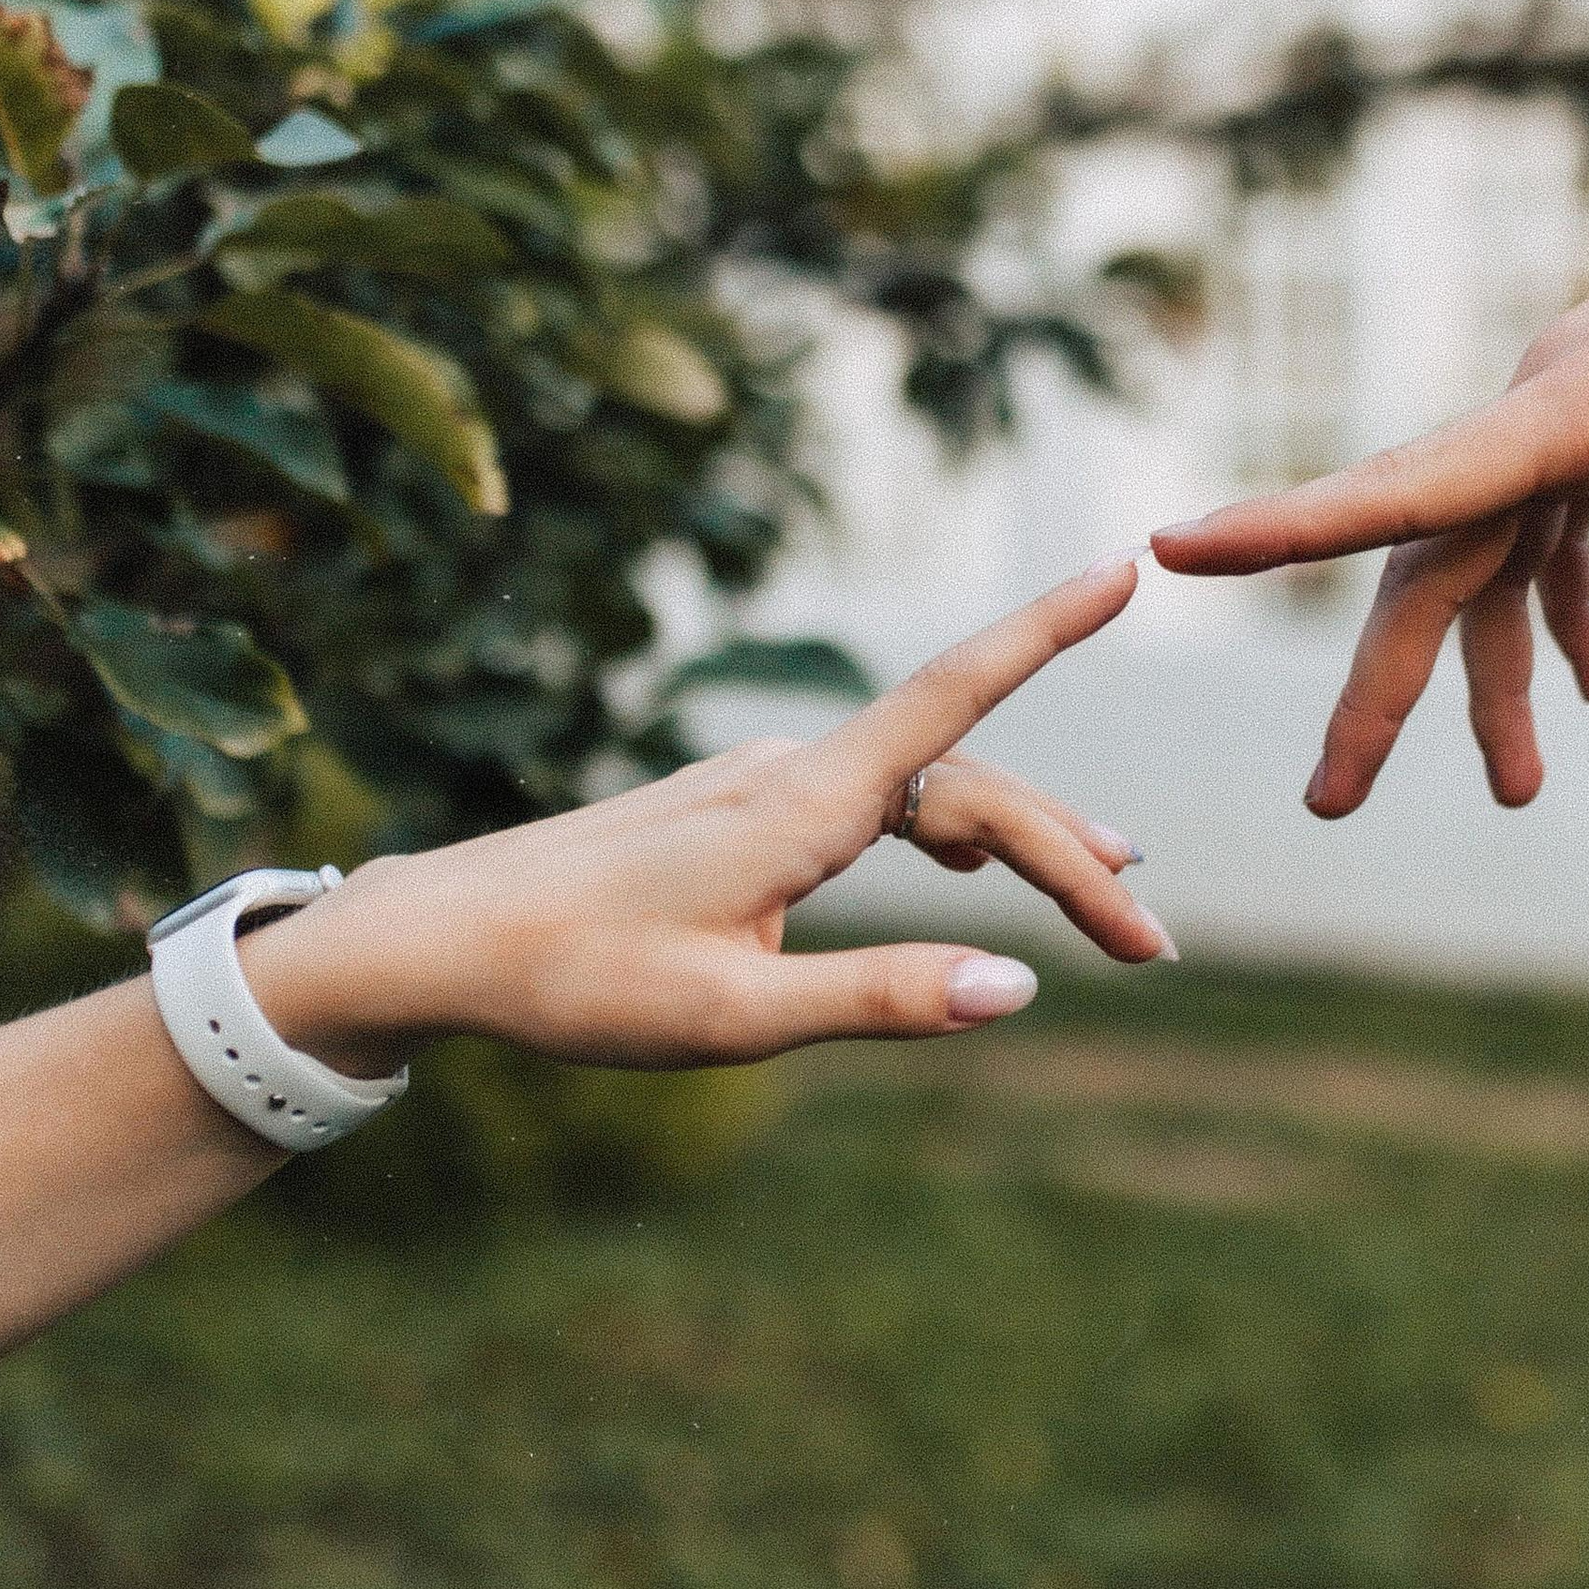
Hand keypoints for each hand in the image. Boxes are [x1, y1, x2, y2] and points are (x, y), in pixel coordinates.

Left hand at [251, 559, 1167, 1069]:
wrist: (439, 937)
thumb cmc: (573, 983)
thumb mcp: (733, 1019)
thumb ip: (881, 998)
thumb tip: (1020, 989)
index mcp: (799, 807)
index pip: (952, 694)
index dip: (1044, 631)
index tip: (1121, 569)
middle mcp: (790, 774)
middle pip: (968, 783)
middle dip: (1067, 854)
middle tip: (1149, 949)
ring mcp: (762, 786)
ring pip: (925, 793)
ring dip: (1017, 843)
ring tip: (1109, 890)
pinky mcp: (737, 812)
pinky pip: (875, 801)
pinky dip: (947, 831)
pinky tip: (971, 874)